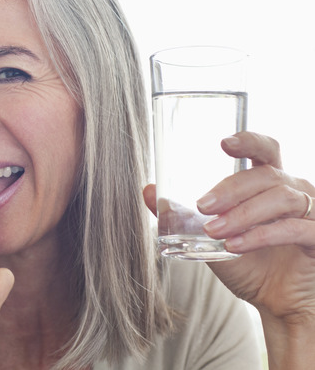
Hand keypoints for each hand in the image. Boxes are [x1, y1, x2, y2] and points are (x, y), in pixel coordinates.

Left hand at [144, 131, 314, 368]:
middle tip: (203, 205)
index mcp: (270, 184)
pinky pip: (294, 228)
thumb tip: (147, 191)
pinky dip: (262, 235)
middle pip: (266, 175)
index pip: (265, 150)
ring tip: (214, 231)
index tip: (224, 143)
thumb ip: (181, 215)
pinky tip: (236, 246)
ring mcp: (312, 213)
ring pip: (281, 199)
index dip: (249, 141)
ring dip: (243, 214)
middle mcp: (295, 192)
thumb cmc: (249, 265)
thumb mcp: (207, 239)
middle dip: (231, 188)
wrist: (275, 303)